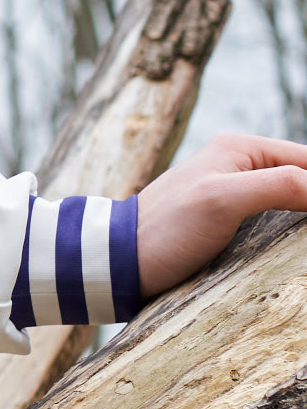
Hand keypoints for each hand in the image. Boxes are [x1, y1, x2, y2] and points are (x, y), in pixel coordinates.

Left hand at [136, 133, 306, 297]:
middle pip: (303, 178)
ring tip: (303, 244)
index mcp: (239, 148)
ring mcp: (232, 191)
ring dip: (304, 218)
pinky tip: (298, 249)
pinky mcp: (227, 220)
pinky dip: (294, 232)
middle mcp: (237, 163)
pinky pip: (275, 220)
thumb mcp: (224, 199)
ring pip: (293, 200)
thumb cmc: (166, 228)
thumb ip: (280, 185)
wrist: (119, 260)